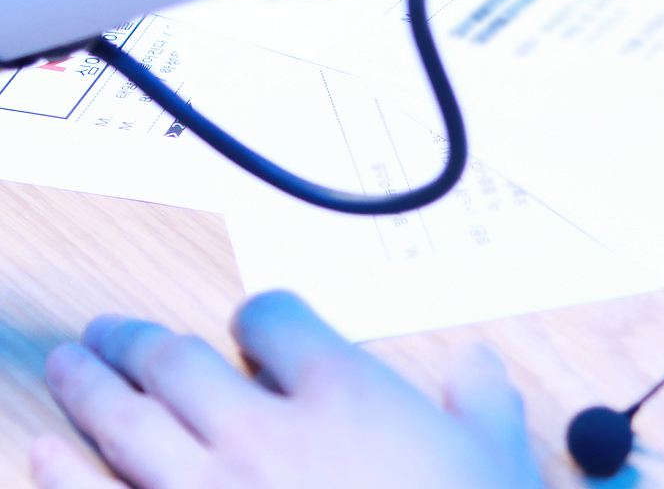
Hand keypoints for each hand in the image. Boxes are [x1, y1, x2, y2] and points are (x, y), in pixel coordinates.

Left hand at [31, 291, 544, 488]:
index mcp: (342, 392)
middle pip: (178, 360)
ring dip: (89, 384)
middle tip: (114, 331)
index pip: (274, 319)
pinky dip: (62, 471)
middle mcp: (262, 429)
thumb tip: (479, 366)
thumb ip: (482, 401)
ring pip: (125, 418)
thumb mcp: (495, 459)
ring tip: (71, 363)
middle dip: (141, 339)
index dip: (261, 315)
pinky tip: (44, 451)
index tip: (256, 325)